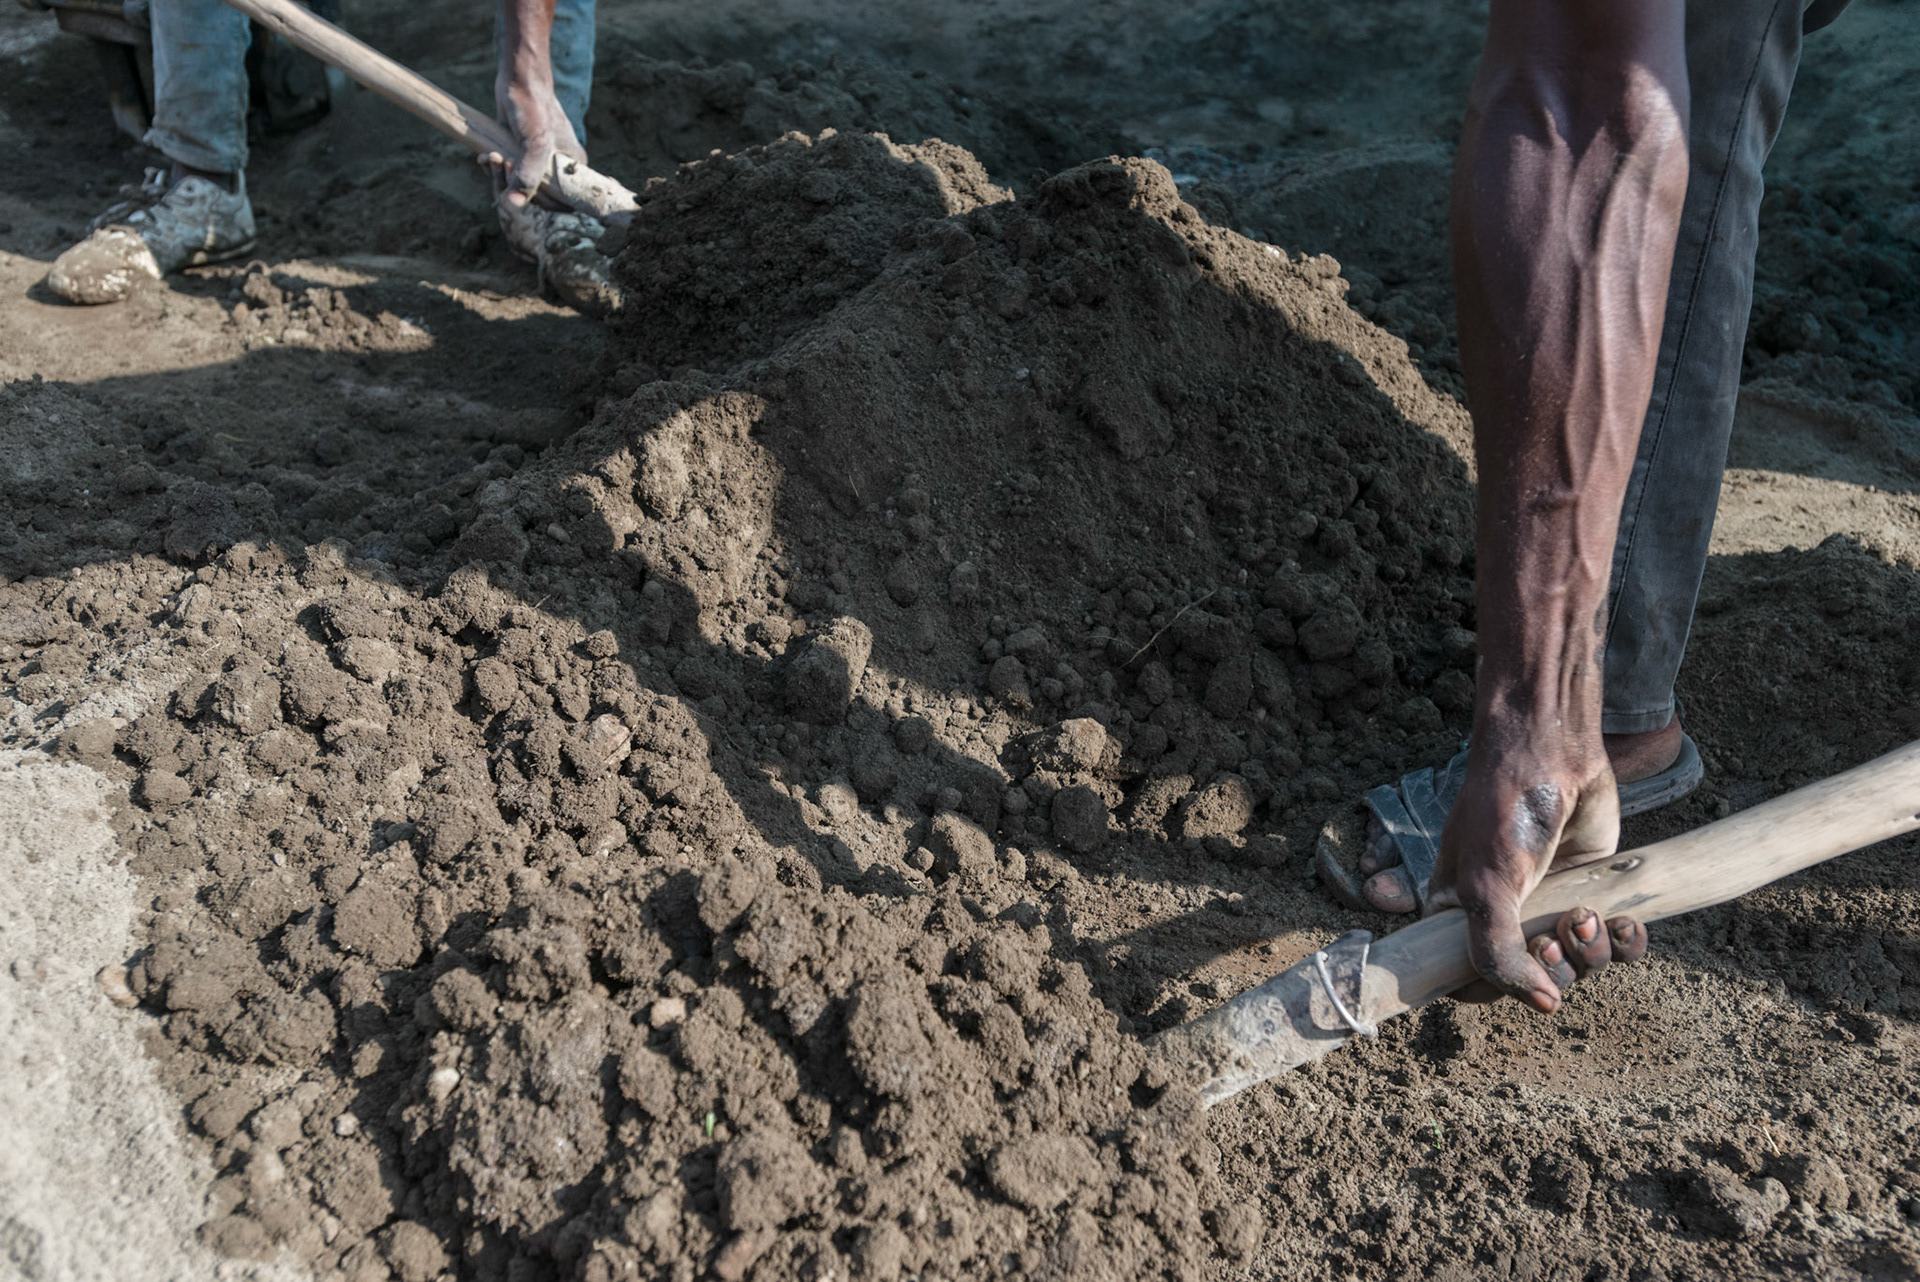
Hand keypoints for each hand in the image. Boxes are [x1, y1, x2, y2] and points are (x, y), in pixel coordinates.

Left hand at [489, 76, 585, 208]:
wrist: (518, 80)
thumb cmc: (534, 108)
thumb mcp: (535, 145)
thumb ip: (528, 176)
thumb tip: (514, 203)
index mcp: (570, 167)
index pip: (560, 201)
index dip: (540, 201)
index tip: (523, 186)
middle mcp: (555, 167)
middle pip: (534, 195)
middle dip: (514, 185)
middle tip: (505, 163)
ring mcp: (535, 161)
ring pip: (516, 185)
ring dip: (500, 176)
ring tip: (492, 157)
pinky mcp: (517, 153)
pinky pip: (505, 172)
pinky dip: (493, 168)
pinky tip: (486, 156)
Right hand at [1428, 725, 1643, 1010]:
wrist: (1552, 752)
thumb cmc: (1503, 811)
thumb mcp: (1488, 885)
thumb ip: (1498, 952)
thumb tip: (1546, 1004)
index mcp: (1461, 917)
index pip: (1470, 982)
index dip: (1498, 991)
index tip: (1521, 978)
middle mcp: (1506, 918)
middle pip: (1535, 983)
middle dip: (1556, 970)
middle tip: (1558, 939)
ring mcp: (1551, 907)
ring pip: (1580, 968)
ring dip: (1594, 955)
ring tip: (1590, 917)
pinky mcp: (1593, 893)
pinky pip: (1616, 945)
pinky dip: (1626, 942)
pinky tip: (1627, 923)